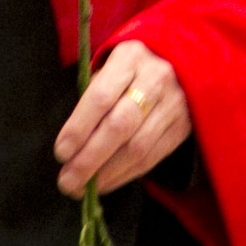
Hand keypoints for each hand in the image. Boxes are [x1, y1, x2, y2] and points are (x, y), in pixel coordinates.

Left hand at [55, 41, 192, 196]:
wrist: (178, 60)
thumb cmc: (129, 69)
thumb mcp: (108, 68)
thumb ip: (92, 99)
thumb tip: (71, 148)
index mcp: (130, 58)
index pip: (100, 97)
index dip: (79, 129)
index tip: (61, 153)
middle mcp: (156, 78)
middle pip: (120, 126)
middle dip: (89, 159)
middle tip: (68, 181)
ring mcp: (175, 102)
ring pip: (138, 147)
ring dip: (106, 174)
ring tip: (84, 188)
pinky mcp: (184, 125)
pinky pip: (153, 157)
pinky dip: (125, 175)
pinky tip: (106, 183)